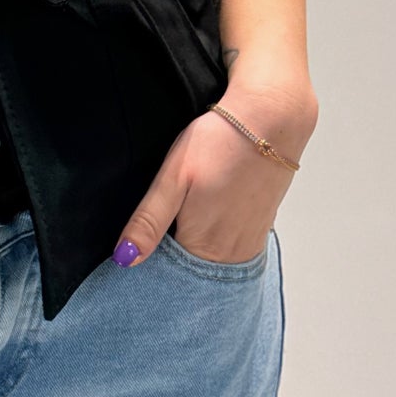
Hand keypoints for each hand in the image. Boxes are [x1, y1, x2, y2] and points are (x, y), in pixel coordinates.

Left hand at [113, 81, 317, 266]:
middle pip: (193, 273)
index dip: (150, 269)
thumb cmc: (219, 143)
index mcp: (203, 244)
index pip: (169, 276)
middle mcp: (230, 252)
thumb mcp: (173, 177)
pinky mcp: (260, 228)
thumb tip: (124, 259)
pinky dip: (216, 246)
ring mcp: (249, 242)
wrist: (270, 120)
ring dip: (195, 256)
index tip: (135, 258)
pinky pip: (233, 252)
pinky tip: (207, 222)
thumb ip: (149, 221)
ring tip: (180, 229)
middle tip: (156, 240)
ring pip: (213, 264)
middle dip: (172, 267)